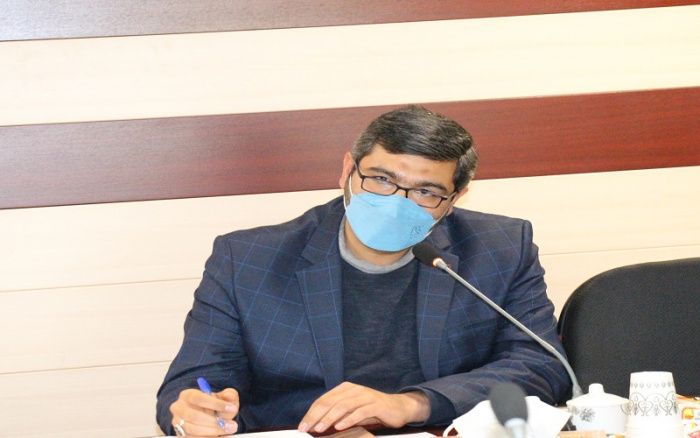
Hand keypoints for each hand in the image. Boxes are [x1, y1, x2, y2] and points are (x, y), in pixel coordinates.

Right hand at [170, 387, 239, 436]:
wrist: (208, 416)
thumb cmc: (214, 405)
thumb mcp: (223, 398)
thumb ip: (228, 395)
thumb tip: (230, 396)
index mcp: (187, 395)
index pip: (199, 398)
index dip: (216, 404)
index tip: (231, 408)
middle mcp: (179, 408)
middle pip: (195, 416)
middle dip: (215, 422)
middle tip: (232, 425)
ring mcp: (177, 423)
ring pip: (193, 430)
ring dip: (213, 431)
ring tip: (227, 430)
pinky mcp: (180, 435)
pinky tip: (219, 436)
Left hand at [298, 382, 429, 432]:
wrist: (398, 407)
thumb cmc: (372, 410)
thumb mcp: (352, 410)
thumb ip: (337, 413)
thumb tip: (317, 423)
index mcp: (345, 388)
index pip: (324, 400)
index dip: (311, 413)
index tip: (303, 425)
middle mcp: (354, 389)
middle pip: (330, 402)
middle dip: (316, 416)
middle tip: (306, 428)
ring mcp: (365, 396)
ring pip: (343, 406)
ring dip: (329, 418)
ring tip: (319, 428)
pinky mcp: (376, 404)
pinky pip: (359, 412)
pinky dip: (348, 420)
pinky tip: (339, 427)